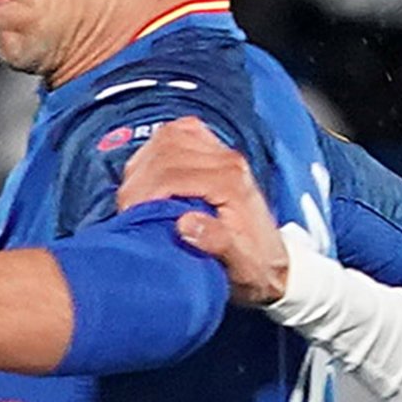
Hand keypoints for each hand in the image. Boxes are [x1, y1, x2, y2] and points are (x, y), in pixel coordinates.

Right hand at [115, 117, 290, 307]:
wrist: (274, 264)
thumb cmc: (254, 268)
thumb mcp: (240, 267)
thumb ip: (217, 243)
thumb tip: (185, 224)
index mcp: (232, 183)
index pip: (172, 173)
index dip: (143, 193)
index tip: (129, 217)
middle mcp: (228, 161)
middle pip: (166, 150)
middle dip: (139, 180)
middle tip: (127, 211)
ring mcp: (222, 153)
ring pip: (168, 137)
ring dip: (144, 163)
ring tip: (135, 196)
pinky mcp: (215, 152)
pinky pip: (178, 133)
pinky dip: (157, 147)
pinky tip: (150, 172)